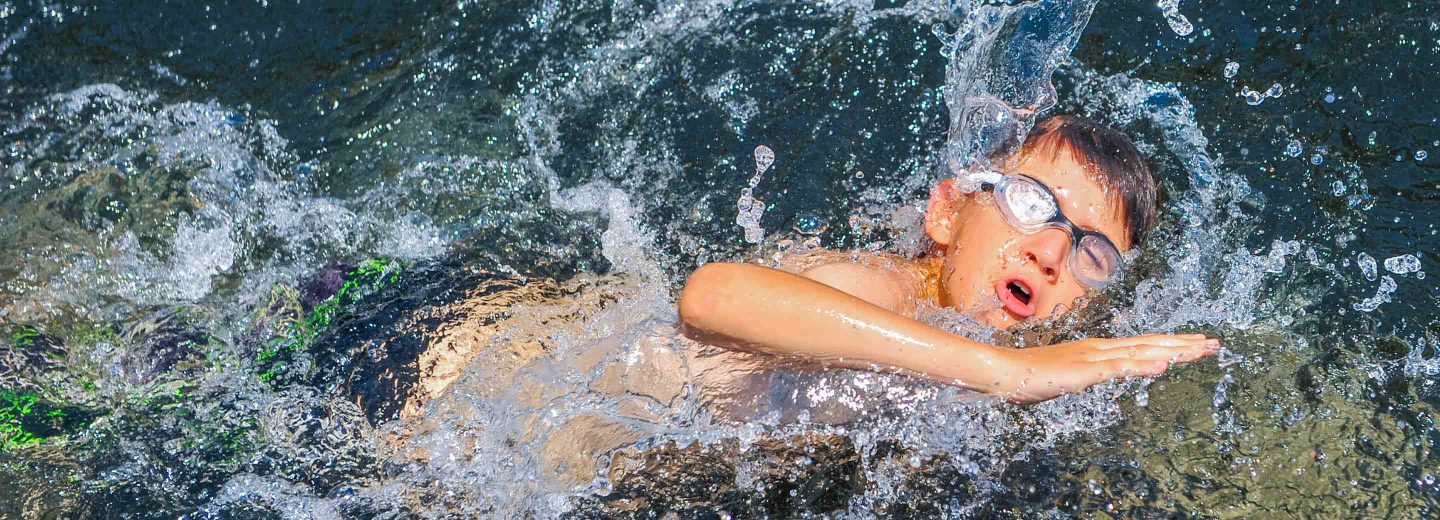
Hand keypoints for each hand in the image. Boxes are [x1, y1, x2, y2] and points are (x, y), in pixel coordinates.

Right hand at [989, 333, 1219, 403]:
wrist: (1005, 372)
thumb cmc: (1031, 376)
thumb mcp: (1069, 377)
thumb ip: (1089, 374)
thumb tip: (1105, 374)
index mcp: (1099, 350)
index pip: (1143, 345)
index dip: (1171, 343)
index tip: (1197, 343)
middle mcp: (1101, 348)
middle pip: (1150, 345)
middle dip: (1183, 345)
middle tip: (1215, 345)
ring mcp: (1094, 358)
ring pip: (1141, 353)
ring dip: (1173, 351)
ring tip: (1200, 350)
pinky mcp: (1084, 371)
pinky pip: (1118, 368)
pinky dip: (1142, 366)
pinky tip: (1161, 366)